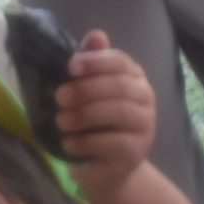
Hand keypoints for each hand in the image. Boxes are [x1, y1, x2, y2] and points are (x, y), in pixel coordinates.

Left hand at [55, 31, 155, 188]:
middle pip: (119, 86)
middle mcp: (145, 98)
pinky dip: (87, 142)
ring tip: (61, 121)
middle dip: (86, 90)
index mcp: (133, 78)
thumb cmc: (95, 124)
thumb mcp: (87, 94)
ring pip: (119, 113)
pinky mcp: (136, 152)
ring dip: (85, 115)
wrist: (106, 169)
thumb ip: (90, 66)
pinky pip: (114, 143)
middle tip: (59, 97)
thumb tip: (96, 34)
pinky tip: (68, 143)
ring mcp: (145, 126)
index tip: (70, 68)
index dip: (95, 62)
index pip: (120, 62)